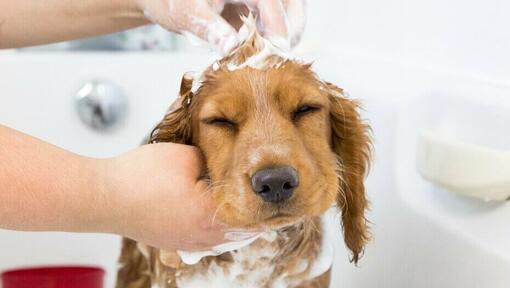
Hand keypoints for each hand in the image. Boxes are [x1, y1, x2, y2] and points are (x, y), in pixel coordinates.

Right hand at [99, 143, 256, 250]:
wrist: (102, 197)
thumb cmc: (139, 177)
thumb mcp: (186, 157)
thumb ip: (215, 160)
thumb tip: (230, 165)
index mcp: (211, 216)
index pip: (255, 213)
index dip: (268, 200)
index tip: (278, 190)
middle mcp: (204, 237)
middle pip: (244, 229)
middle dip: (257, 211)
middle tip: (268, 195)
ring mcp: (189, 244)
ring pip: (226, 235)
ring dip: (238, 219)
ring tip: (247, 201)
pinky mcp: (175, 243)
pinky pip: (208, 237)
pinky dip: (218, 224)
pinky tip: (216, 208)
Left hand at [134, 0, 306, 53]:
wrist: (168, 0)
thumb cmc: (175, 1)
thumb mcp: (187, 13)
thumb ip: (209, 28)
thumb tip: (231, 46)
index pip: (271, 0)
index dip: (277, 25)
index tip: (278, 48)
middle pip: (289, 3)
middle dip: (289, 30)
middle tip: (279, 56)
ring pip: (288, 12)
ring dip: (285, 35)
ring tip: (271, 57)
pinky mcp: (258, 8)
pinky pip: (277, 22)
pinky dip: (275, 38)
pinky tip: (262, 54)